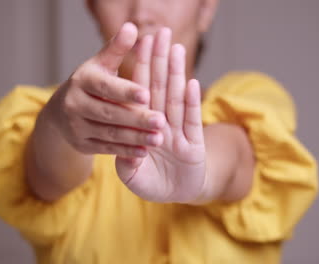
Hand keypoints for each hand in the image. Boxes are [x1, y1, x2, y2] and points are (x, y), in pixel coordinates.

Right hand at [44, 23, 166, 157]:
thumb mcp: (101, 65)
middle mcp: (75, 104)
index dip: (126, 91)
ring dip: (135, 138)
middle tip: (161, 121)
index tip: (147, 94)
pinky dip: (125, 152)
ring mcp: (76, 126)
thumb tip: (132, 28)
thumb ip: (117, 49)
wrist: (61, 111)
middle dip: (137, 118)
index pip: (106, 87)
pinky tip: (144, 152)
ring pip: (109, 133)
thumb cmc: (91, 83)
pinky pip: (106, 149)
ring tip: (158, 139)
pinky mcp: (81, 145)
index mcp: (82, 81)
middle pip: (109, 113)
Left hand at [115, 28, 206, 202]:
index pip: (142, 91)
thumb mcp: (133, 175)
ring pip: (176, 99)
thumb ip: (126, 162)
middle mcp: (163, 124)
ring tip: (176, 49)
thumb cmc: (152, 183)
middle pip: (161, 87)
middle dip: (160, 60)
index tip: (141, 43)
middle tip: (161, 32)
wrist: (176, 196)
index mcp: (146, 125)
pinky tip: (191, 82)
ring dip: (176, 74)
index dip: (142, 67)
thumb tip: (124, 148)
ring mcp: (180, 133)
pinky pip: (191, 121)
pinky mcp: (195, 145)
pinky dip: (191, 103)